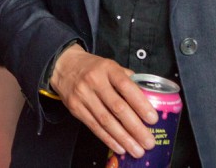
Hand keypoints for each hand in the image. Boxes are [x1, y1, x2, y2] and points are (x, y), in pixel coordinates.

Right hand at [49, 44, 156, 158]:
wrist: (63, 66)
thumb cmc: (92, 67)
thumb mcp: (110, 65)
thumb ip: (127, 78)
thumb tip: (146, 96)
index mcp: (108, 68)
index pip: (126, 87)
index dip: (140, 104)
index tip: (152, 118)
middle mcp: (95, 82)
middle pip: (117, 108)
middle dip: (135, 127)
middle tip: (148, 141)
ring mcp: (84, 95)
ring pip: (106, 121)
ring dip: (123, 138)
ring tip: (136, 149)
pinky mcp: (76, 108)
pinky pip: (94, 127)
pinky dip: (108, 139)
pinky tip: (119, 147)